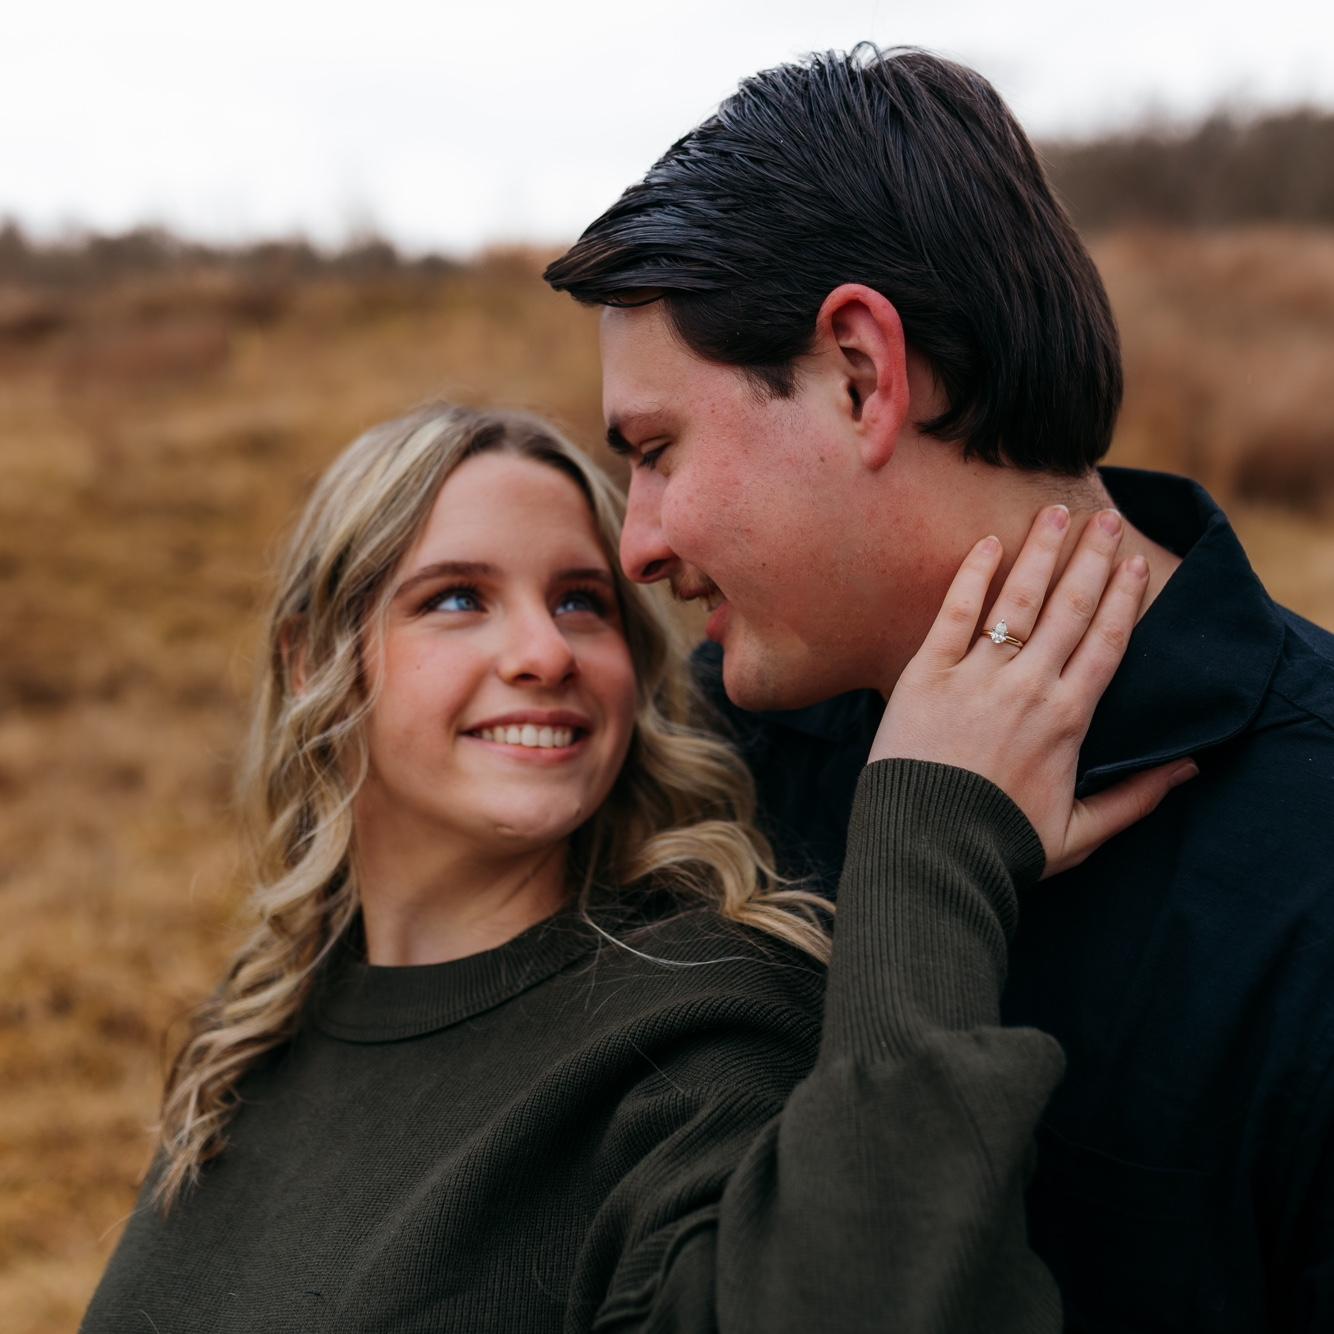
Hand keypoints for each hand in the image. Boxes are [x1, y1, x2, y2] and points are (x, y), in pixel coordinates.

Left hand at [869, 505, 1196, 876]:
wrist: (928, 852)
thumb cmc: (1002, 847)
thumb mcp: (1080, 833)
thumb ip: (1135, 799)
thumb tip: (1189, 768)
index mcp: (1068, 719)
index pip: (1105, 644)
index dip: (1122, 600)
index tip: (1135, 564)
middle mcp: (1028, 687)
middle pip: (1069, 610)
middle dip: (1091, 560)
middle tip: (1106, 520)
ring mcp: (976, 676)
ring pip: (1018, 601)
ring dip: (1041, 553)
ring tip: (1056, 512)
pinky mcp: (926, 674)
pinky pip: (954, 613)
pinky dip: (973, 575)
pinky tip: (988, 543)